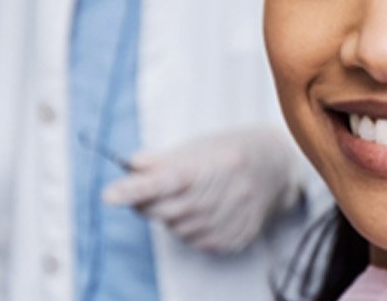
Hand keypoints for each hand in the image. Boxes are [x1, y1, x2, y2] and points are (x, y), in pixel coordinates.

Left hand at [101, 128, 301, 253]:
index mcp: (216, 164)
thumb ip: (162, 159)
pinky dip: (187, 227)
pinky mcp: (235, 238)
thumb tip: (130, 167)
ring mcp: (233, 219)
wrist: (276, 167)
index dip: (137, 189)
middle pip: (167, 209)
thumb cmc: (230, 151)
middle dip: (148, 201)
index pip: (168, 180)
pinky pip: (194, 240)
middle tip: (149, 188)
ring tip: (188, 195)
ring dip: (170, 214)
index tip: (109, 194)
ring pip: (177, 228)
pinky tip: (202, 210)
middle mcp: (228, 193)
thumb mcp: (198, 145)